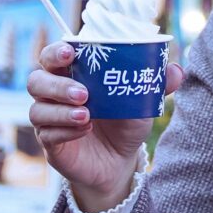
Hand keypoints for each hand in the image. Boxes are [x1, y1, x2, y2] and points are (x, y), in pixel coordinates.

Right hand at [28, 41, 179, 212]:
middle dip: (57, 84)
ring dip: (61, 110)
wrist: (120, 161)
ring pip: (37, 110)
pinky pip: (46, 134)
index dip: (55, 51)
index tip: (70, 51)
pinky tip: (85, 130)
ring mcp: (49, 119)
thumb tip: (175, 70)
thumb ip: (155, 84)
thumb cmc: (125, 122)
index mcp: (72, 74)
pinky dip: (65, 131)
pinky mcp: (50, 143)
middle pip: (36, 80)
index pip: (51, 56)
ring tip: (87, 114)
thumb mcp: (142, 102)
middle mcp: (54, 94)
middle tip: (84, 92)